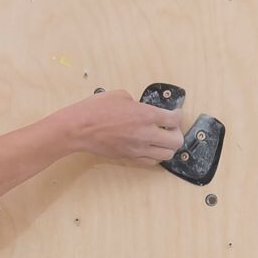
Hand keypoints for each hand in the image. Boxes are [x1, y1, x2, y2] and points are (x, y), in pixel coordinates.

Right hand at [64, 90, 185, 161]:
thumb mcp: (120, 96)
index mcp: (146, 115)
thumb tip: (143, 108)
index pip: (175, 120)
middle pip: (176, 141)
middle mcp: (145, 134)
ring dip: (167, 146)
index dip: (178, 116)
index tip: (175, 114)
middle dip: (176, 133)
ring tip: (160, 139)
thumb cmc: (95, 110)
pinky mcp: (129, 157)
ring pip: (166, 154)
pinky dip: (155, 155)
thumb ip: (137, 103)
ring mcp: (138, 148)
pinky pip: (151, 161)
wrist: (79, 129)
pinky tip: (149, 147)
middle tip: (170, 128)